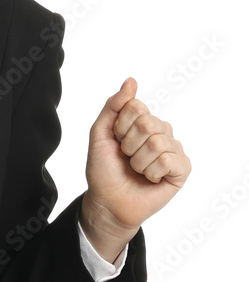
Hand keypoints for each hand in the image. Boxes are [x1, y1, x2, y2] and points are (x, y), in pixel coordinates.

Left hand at [81, 77, 190, 257]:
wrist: (107, 200)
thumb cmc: (103, 169)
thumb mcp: (100, 134)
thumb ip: (114, 106)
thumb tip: (131, 81)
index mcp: (142, 121)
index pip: (136, 107)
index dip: (120, 126)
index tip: (115, 140)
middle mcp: (161, 131)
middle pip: (148, 123)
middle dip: (128, 144)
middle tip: (126, 157)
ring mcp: (173, 149)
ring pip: (158, 143)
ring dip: (138, 161)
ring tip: (136, 170)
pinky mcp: (182, 169)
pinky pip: (169, 160)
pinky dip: (152, 172)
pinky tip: (150, 178)